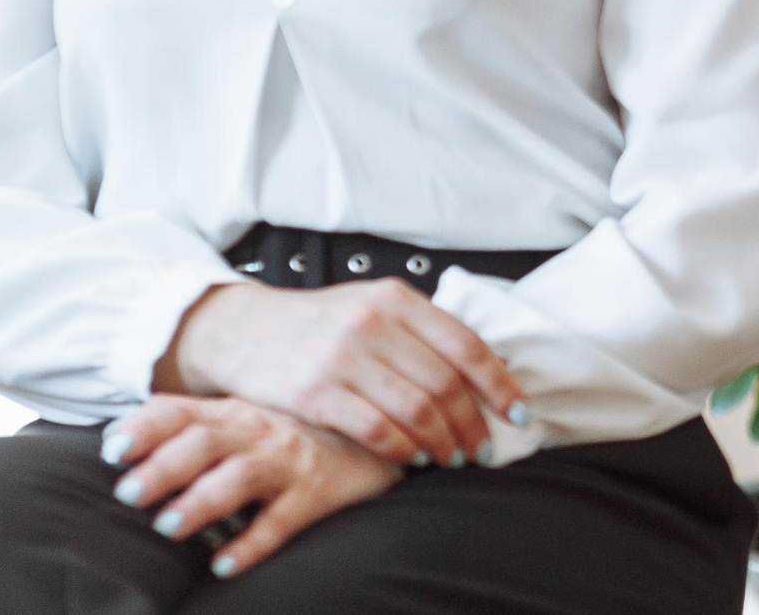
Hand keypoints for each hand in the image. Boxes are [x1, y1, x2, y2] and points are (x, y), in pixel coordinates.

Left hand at [104, 394, 400, 579]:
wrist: (375, 431)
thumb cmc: (288, 433)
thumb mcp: (239, 419)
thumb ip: (186, 425)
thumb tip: (113, 436)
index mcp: (231, 411)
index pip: (181, 411)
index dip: (146, 427)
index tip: (112, 449)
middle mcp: (258, 430)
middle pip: (205, 441)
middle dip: (165, 467)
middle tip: (129, 493)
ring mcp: (289, 460)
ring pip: (241, 476)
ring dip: (202, 500)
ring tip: (168, 526)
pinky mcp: (317, 492)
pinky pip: (283, 520)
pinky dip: (253, 543)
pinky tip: (224, 564)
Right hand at [160, 279, 526, 469]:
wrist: (241, 330)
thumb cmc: (318, 324)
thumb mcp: (371, 306)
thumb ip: (420, 331)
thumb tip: (483, 369)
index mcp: (396, 299)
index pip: (466, 344)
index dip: (499, 384)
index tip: (518, 411)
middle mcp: (372, 323)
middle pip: (445, 383)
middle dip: (473, 423)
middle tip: (483, 448)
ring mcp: (341, 358)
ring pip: (415, 410)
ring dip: (442, 442)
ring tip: (452, 457)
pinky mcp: (314, 392)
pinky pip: (375, 430)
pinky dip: (402, 450)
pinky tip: (413, 459)